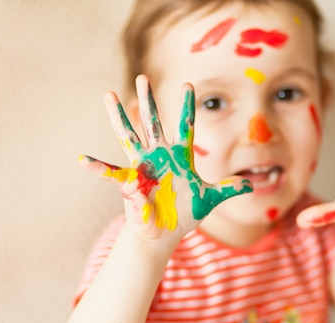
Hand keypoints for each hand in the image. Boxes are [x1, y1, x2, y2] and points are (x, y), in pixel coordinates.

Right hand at [79, 75, 252, 239]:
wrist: (165, 233)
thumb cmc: (184, 215)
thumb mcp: (210, 199)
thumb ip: (229, 188)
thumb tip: (252, 185)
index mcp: (180, 157)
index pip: (185, 126)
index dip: (187, 106)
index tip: (188, 84)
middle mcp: (160, 157)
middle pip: (154, 123)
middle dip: (149, 101)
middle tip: (143, 76)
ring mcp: (143, 168)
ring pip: (130, 136)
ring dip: (119, 117)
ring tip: (109, 95)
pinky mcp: (131, 183)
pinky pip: (112, 174)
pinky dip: (98, 168)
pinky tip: (83, 160)